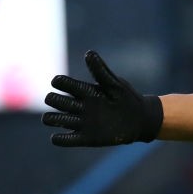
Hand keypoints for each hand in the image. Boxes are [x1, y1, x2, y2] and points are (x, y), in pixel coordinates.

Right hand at [42, 50, 163, 146]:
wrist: (141, 119)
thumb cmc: (127, 98)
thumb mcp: (116, 84)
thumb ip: (101, 71)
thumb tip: (88, 53)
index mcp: (84, 91)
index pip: (62, 83)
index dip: (58, 82)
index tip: (60, 82)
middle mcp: (79, 105)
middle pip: (53, 100)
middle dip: (53, 100)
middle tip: (66, 103)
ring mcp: (81, 122)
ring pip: (53, 119)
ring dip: (51, 119)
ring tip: (64, 120)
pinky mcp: (85, 138)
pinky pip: (64, 140)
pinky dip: (58, 139)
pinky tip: (60, 136)